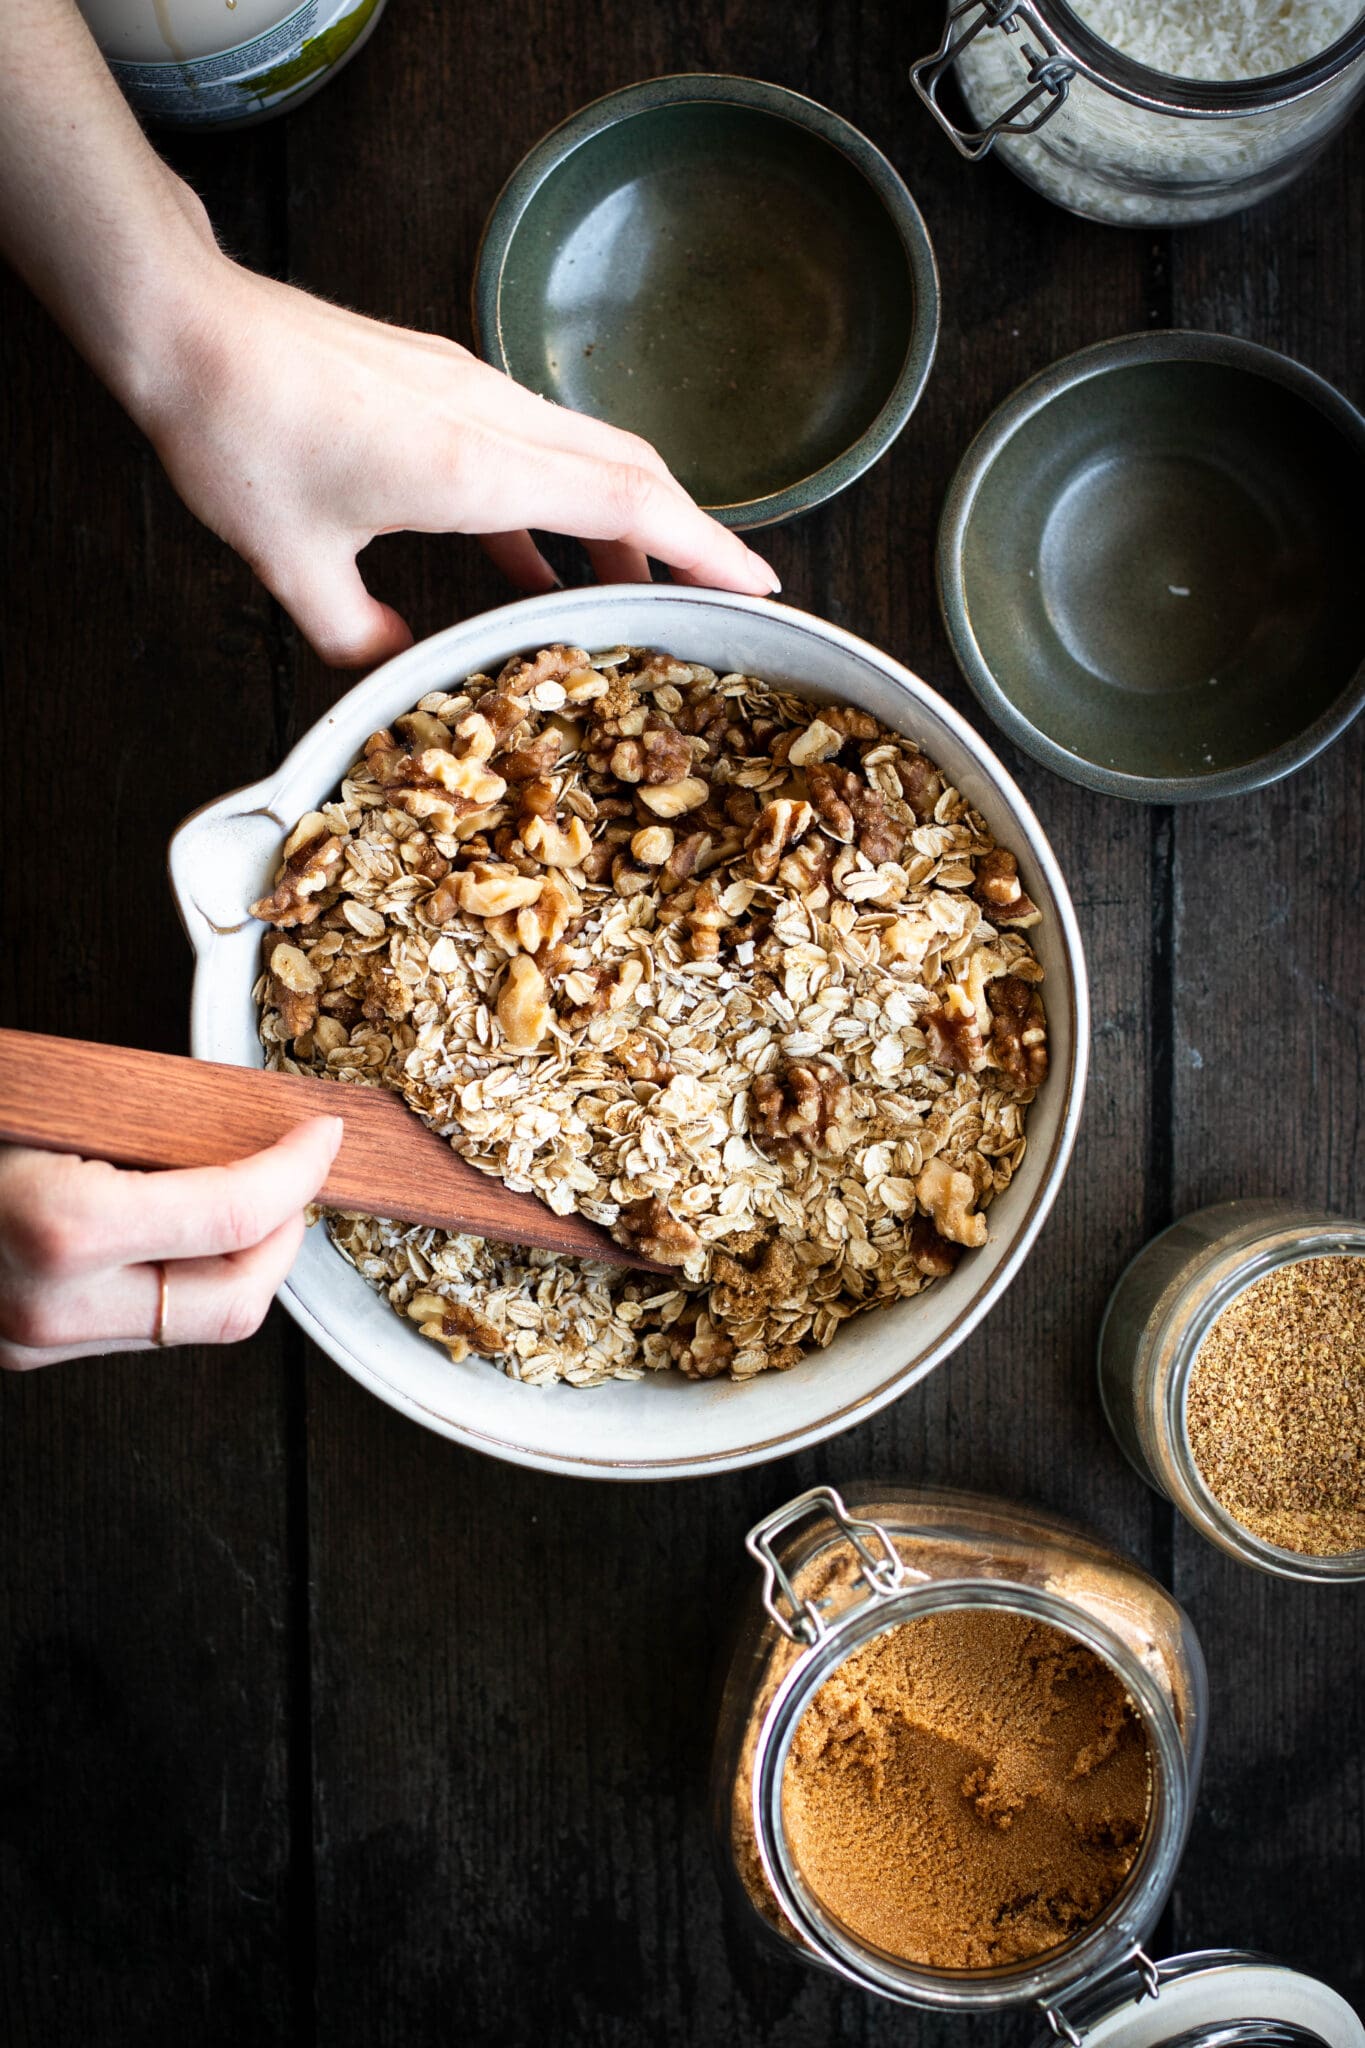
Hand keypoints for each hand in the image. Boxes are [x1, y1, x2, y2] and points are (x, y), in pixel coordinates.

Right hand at [0, 1116, 341, 1368]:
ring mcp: (40, 1341)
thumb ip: (162, 1121)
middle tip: (290, 1178)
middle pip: (237, 1301)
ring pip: (196, 1323)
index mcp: (65, 1227)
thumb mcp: (64, 1100)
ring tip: (233, 1196)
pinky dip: (182, 1278)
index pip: (234, 1218)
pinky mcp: (32, 1352)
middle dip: (284, 1237)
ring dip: (237, 1262)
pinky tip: (172, 1229)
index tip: (322, 1138)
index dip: (296, 1172)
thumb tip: (256, 1117)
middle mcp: (57, 1305)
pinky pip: (145, 1325)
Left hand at [135, 244, 780, 669]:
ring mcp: (472, 393)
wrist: (182, 323)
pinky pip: (534, 451)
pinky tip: (531, 565)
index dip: (706, 547)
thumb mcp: (292, 563)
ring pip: (588, 454)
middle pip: (632, 471)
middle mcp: (493, 418)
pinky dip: (556, 508)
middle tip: (715, 600)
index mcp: (476, 464)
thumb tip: (400, 675)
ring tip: (626, 596)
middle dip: (685, 540)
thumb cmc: (235, 431)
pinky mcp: (443, 387)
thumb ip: (359, 635)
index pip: (628, 500)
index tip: (760, 585)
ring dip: (622, 523)